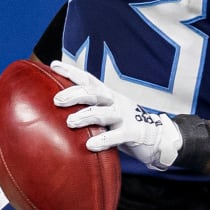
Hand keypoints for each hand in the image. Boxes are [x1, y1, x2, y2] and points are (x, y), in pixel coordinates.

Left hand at [50, 60, 182, 170]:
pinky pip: (118, 136)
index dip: (71, 72)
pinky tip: (90, 145)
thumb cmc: (124, 124)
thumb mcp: (107, 112)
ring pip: (103, 113)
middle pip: (94, 93)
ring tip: (70, 122)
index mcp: (107, 95)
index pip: (88, 79)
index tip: (54, 65)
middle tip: (57, 100)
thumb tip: (61, 108)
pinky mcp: (133, 133)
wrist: (156, 138)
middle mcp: (115, 102)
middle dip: (74, 94)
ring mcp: (125, 116)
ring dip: (86, 116)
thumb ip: (89, 109)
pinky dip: (104, 140)